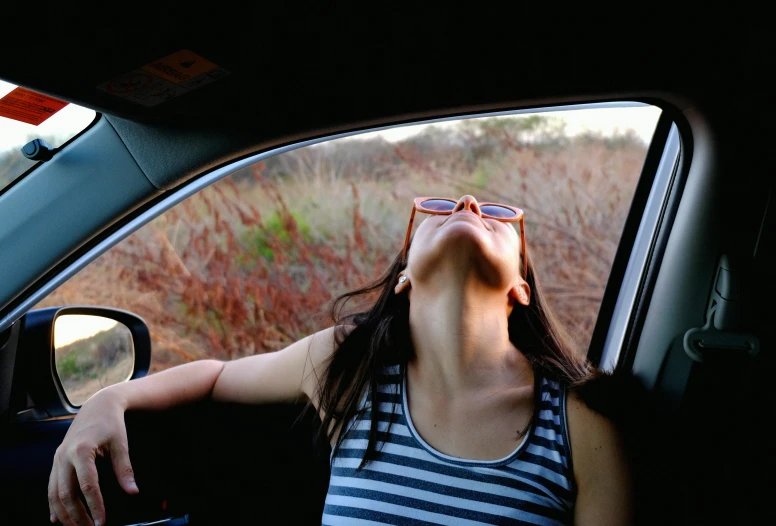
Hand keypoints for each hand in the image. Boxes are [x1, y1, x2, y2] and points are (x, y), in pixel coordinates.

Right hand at [48, 388, 138, 524]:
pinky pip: (51, 486)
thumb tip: (133, 491)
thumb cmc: (111, 423)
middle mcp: (65, 456)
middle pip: (66, 493)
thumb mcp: (121, 444)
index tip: (102, 522)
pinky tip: (57, 518)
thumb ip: (125, 469)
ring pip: (55, 492)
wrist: (98, 405)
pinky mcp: (56, 460)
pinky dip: (53, 503)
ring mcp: (58, 458)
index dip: (95, 506)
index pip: (88, 485)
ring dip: (64, 513)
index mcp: (82, 450)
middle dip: (77, 515)